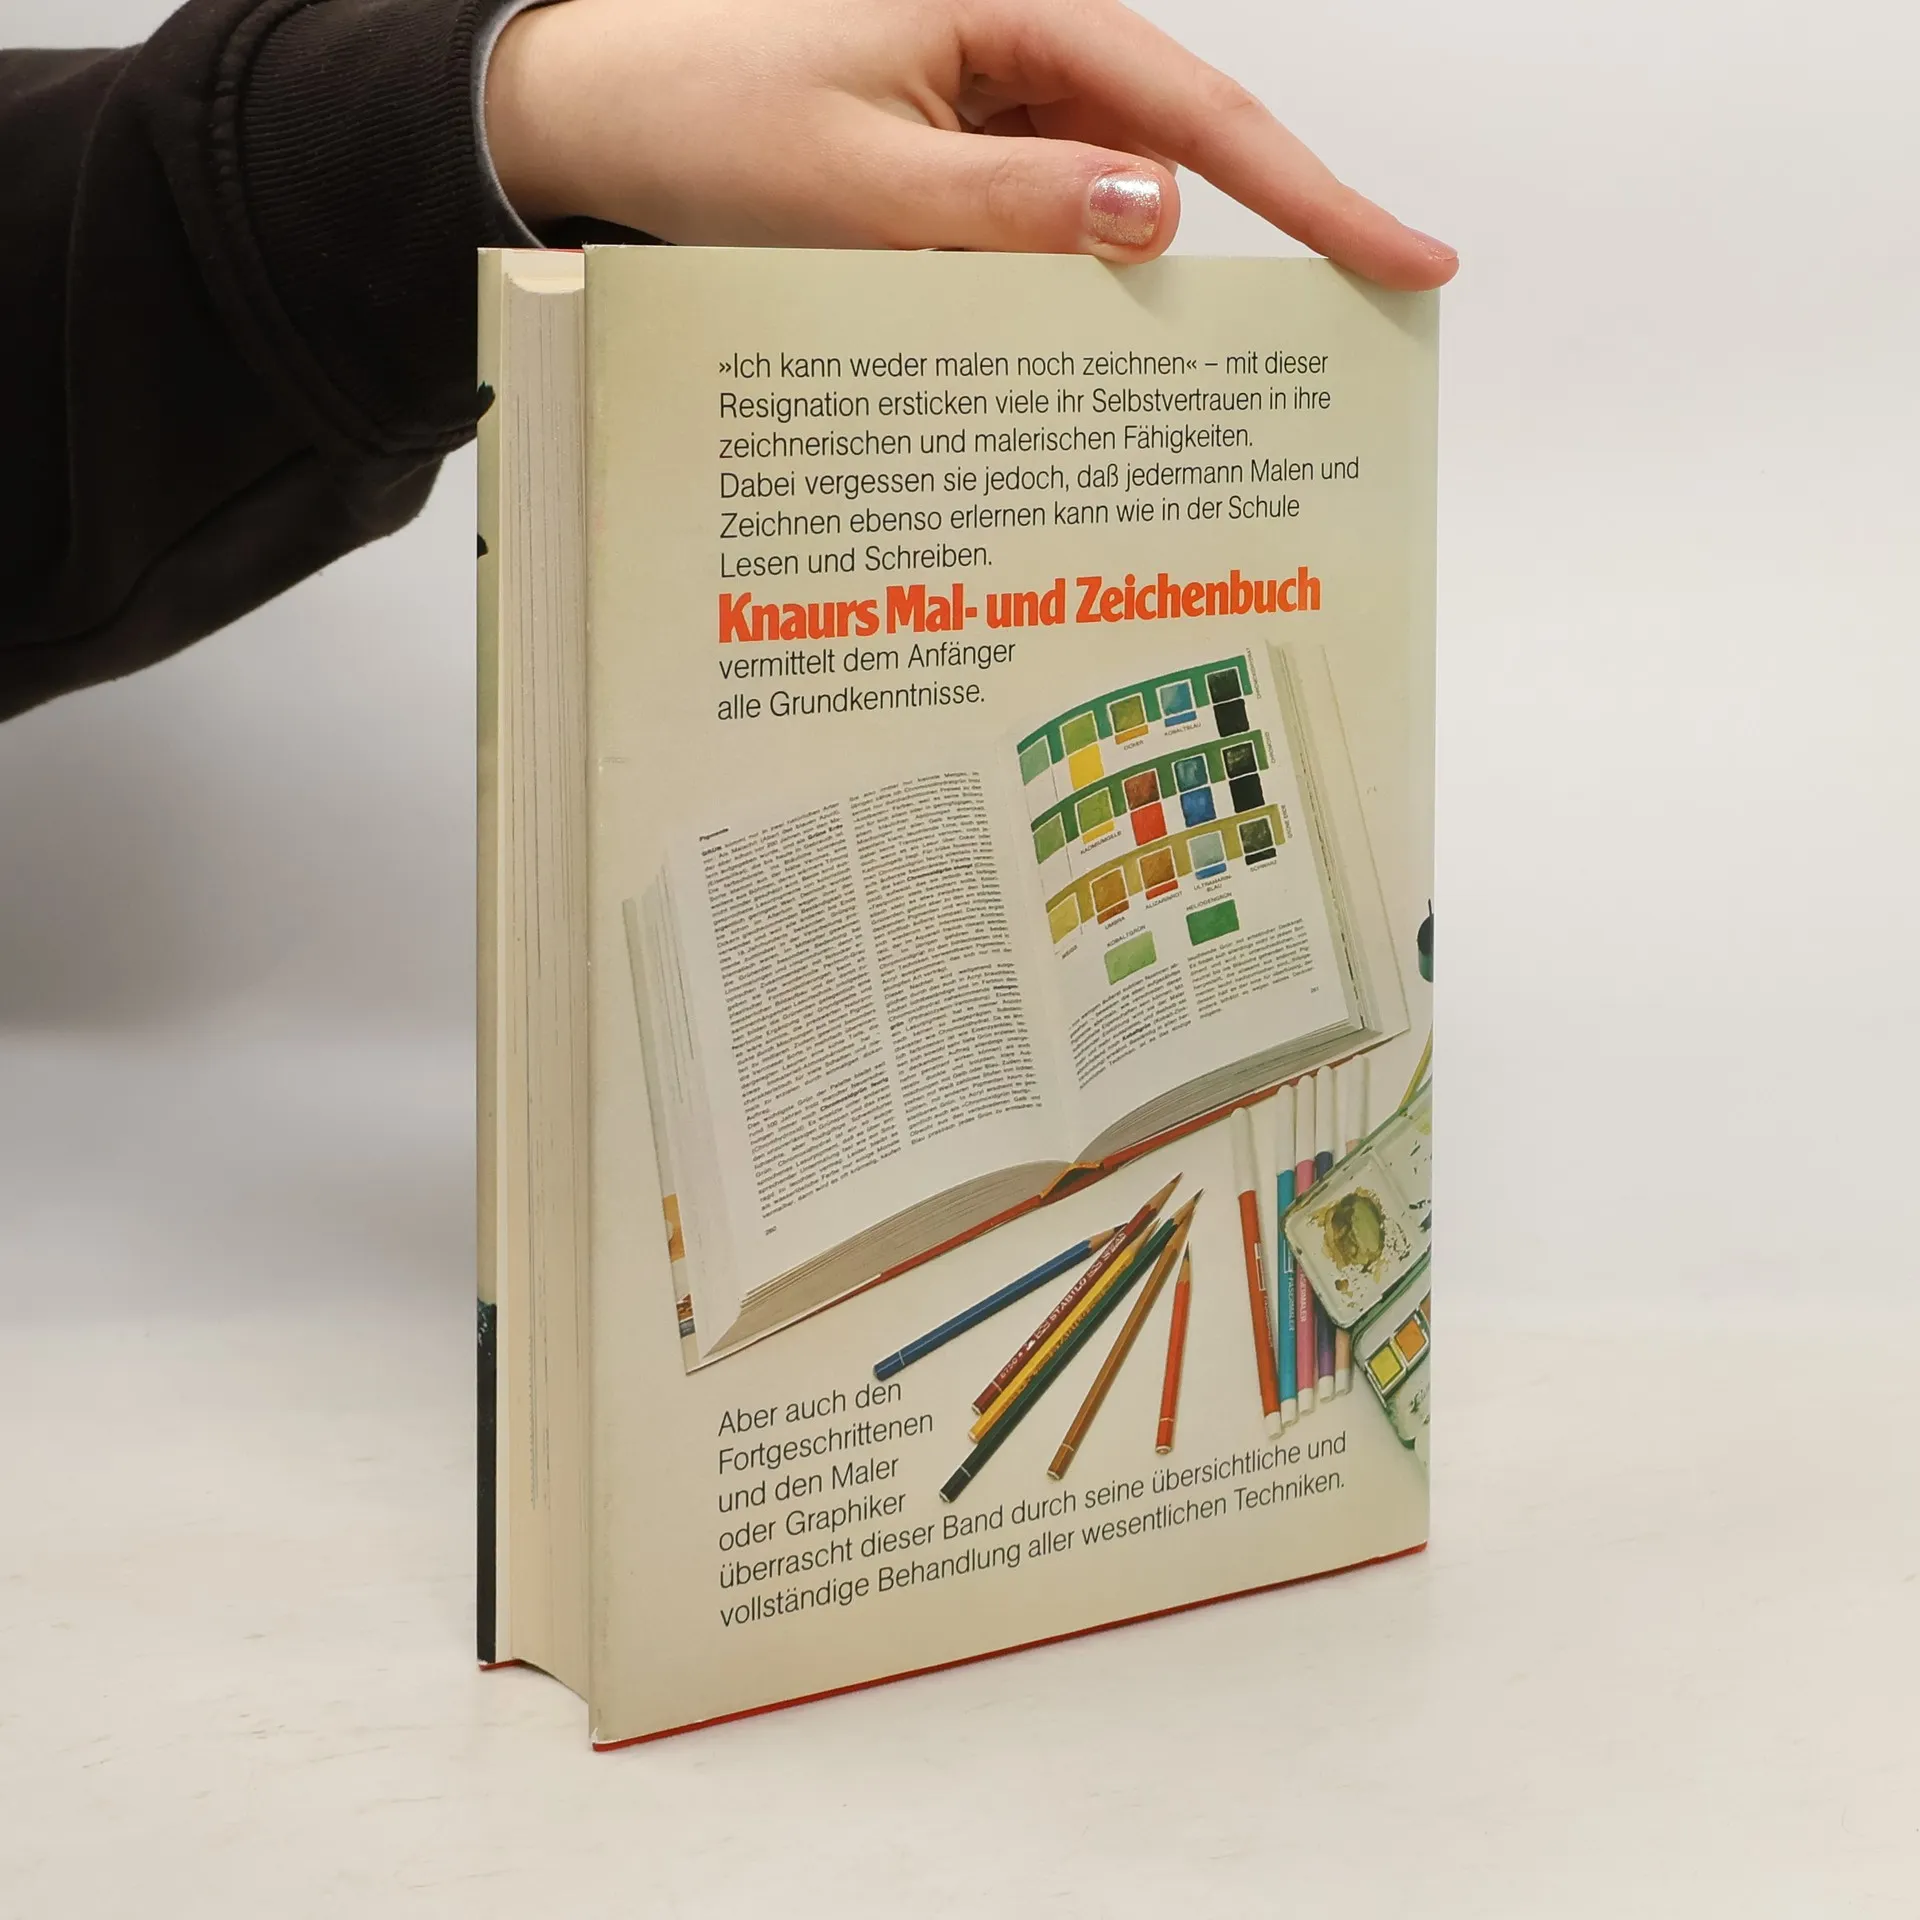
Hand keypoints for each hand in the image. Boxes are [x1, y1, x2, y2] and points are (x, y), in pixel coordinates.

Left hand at [485, 0, 1455, 290]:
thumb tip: (1161, 218)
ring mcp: (989, 93)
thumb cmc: (703, 118)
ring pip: (1109, 189)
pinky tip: (1077, 341)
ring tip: (1205, 369)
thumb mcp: (859, 181)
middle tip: (1355, 320)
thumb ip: (1011, 205)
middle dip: (1268, 232)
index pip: (1194, 108)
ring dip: (1144, 277)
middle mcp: (1015, 36)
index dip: (1313, 189)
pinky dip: (1065, 277)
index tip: (1404, 257)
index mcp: (1008, 6)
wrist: (594, 107)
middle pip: (1176, 141)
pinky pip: (1043, 210)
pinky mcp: (958, 142)